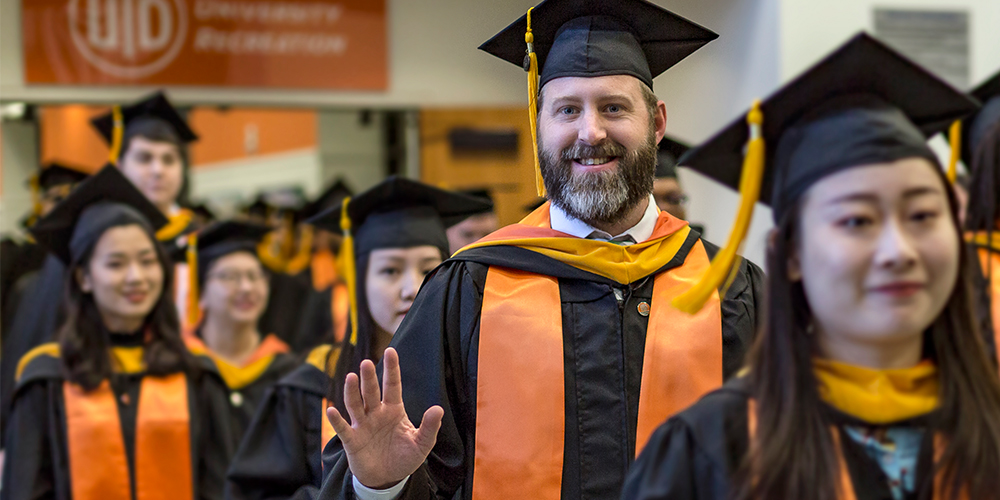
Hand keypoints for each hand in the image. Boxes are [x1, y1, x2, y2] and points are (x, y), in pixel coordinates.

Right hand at [327, 347, 443, 489]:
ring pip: (356, 405)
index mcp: (394, 410)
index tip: (390, 351)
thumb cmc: (404, 458)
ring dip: (352, 392)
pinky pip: (343, 429)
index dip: (391, 369)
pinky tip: (332, 410)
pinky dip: (337, 420)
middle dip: (368, 378)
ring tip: (351, 377)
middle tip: (366, 363)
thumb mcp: (421, 444)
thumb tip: (438, 409)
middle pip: (371, 392)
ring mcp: (363, 425)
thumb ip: (429, 427)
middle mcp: (376, 413)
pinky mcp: (352, 441)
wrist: (387, 479)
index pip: (392, 385)